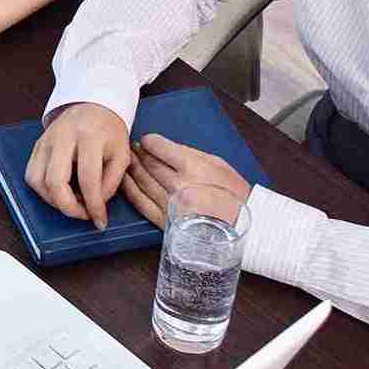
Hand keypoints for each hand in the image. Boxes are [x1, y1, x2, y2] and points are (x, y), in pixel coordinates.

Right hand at [25, 102, 131, 227]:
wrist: (94, 106)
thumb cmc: (110, 131)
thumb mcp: (122, 154)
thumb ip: (112, 182)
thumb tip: (95, 206)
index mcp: (90, 136)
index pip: (88, 178)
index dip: (93, 205)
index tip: (100, 220)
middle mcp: (63, 137)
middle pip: (55, 182)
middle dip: (68, 207)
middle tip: (83, 214)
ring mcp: (46, 140)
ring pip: (37, 181)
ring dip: (53, 201)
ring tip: (72, 203)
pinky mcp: (37, 145)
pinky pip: (31, 175)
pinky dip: (43, 191)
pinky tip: (60, 192)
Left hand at [120, 132, 253, 227]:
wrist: (242, 228)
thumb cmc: (234, 195)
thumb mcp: (219, 164)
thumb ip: (190, 153)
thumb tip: (165, 147)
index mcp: (193, 168)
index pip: (159, 148)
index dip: (149, 141)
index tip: (146, 140)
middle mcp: (178, 186)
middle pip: (149, 163)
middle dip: (140, 153)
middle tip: (135, 148)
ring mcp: (169, 205)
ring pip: (142, 180)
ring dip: (132, 168)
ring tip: (130, 160)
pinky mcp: (164, 221)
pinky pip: (140, 202)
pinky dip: (130, 189)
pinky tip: (126, 180)